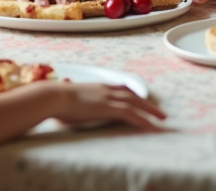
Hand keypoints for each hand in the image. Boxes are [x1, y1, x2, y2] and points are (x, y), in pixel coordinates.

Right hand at [50, 83, 164, 130]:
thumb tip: (67, 109)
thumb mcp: (67, 99)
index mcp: (97, 87)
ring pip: (136, 104)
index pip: (120, 87)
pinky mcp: (108, 108)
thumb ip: (73, 102)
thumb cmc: (55, 100)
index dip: (132, 93)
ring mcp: (108, 98)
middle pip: (132, 95)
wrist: (53, 96)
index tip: (140, 98)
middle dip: (147, 103)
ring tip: (162, 119)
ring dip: (151, 111)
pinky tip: (152, 128)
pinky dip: (143, 121)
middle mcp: (105, 90)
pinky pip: (131, 114)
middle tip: (159, 112)